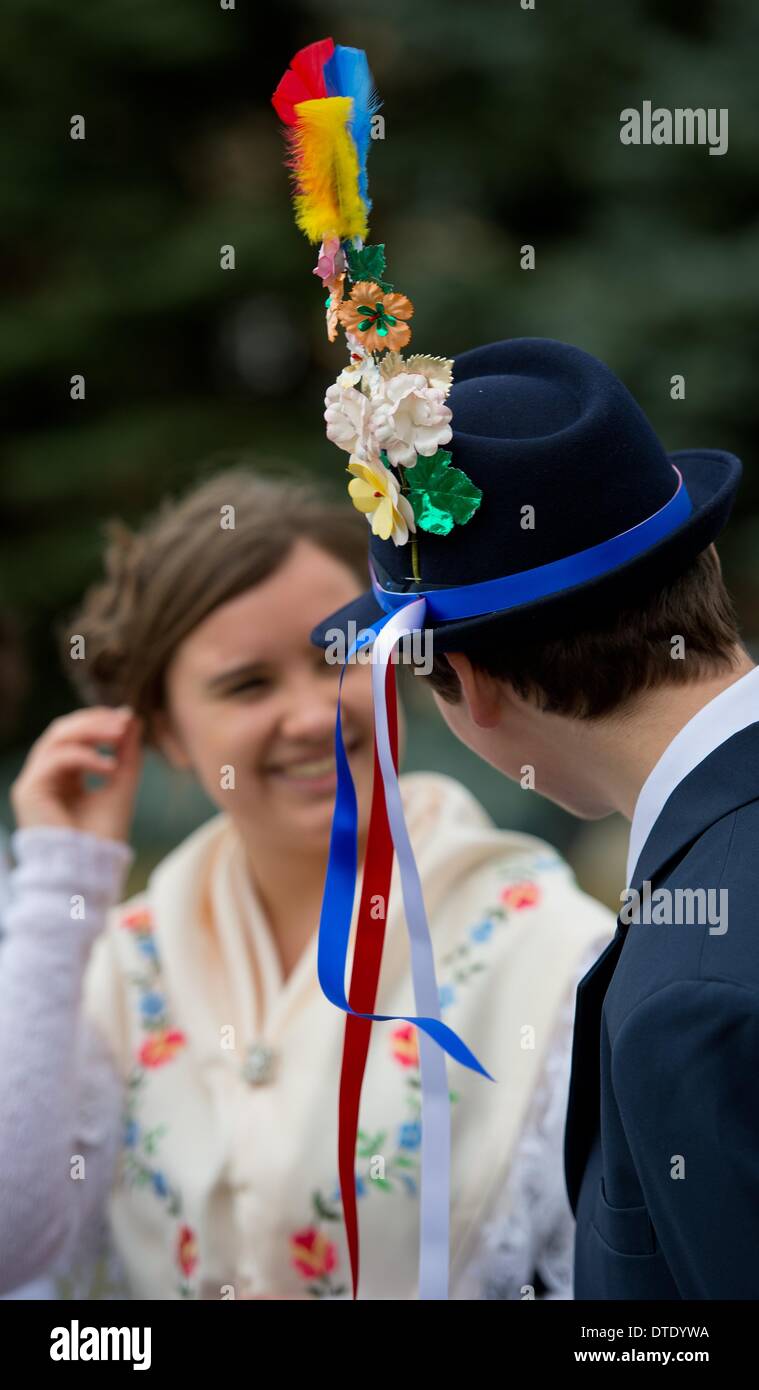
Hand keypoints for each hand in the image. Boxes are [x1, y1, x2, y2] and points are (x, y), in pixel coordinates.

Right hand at [10, 706, 143, 843]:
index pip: (74, 735)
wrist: (89, 869)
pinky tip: (109, 767)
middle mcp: (45, 776)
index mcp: (63, 775)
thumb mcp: (121, 784)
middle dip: (95, 721)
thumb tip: (132, 717)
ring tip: (120, 735)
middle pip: (63, 730)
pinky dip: (85, 757)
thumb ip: (127, 752)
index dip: (98, 721)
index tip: (127, 718)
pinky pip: (57, 759)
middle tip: (123, 721)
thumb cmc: (103, 835)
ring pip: (57, 738)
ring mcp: (33, 782)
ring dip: (91, 731)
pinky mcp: (28, 790)